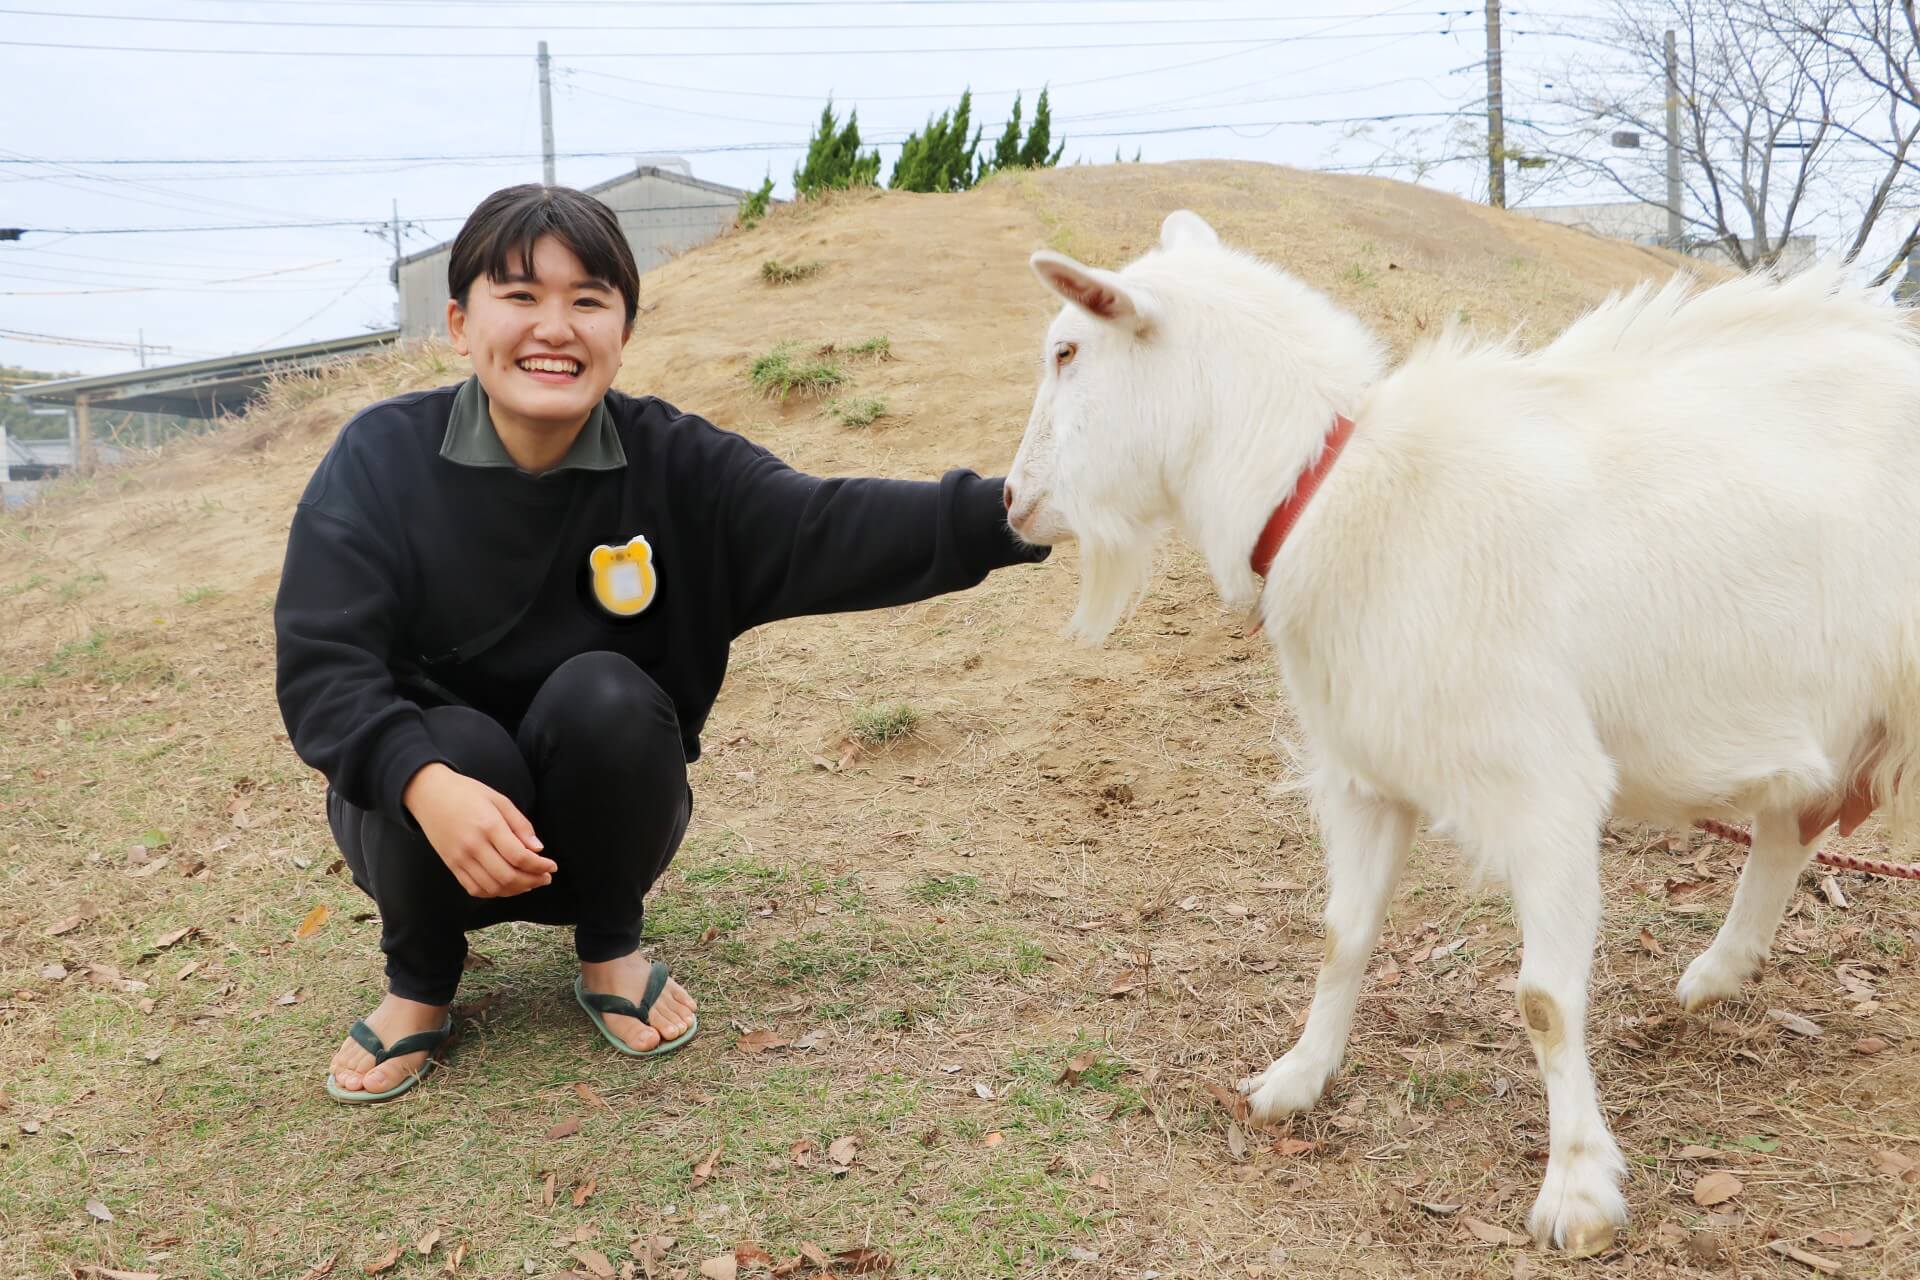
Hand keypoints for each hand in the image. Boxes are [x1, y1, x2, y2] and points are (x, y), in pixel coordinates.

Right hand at [402, 763, 556, 897]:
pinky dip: (494, 892)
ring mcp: (460, 858)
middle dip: (532, 881)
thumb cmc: (467, 793)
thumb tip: (538, 849)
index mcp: (488, 826)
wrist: (429, 794)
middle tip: (545, 878)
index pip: (519, 856)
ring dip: (516, 890)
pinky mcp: (451, 865)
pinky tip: (507, 885)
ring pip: (493, 887)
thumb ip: (520, 825)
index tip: (552, 866)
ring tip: (530, 883)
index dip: (540, 866)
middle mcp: (473, 846)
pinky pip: (475, 888)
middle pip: (508, 876)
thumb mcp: (499, 800)